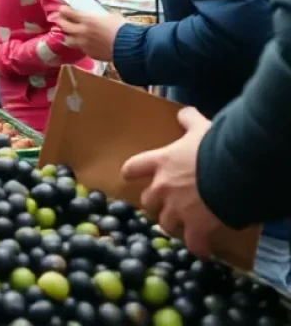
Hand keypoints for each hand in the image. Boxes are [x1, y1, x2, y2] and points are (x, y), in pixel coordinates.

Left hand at [55, 7, 125, 61]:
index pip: (68, 13)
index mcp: (87, 20)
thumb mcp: (110, 16)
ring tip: (67, 33)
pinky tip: (81, 42)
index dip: (63, 10)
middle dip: (60, 21)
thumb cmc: (122, 28)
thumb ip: (99, 15)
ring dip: (66, 35)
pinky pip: (79, 48)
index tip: (62, 9)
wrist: (129, 47)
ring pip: (67, 40)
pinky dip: (78, 44)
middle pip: (63, 26)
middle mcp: (82, 32)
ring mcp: (83, 44)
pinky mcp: (88, 53)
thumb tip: (95, 14)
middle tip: (60, 19)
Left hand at [121, 107, 220, 257]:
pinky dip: (197, 247)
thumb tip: (184, 113)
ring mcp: (178, 210)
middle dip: (155, 203)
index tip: (130, 176)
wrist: (232, 174)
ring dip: (172, 224)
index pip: (132, 168)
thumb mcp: (200, 128)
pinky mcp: (196, 228)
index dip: (131, 173)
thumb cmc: (212, 148)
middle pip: (148, 200)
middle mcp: (163, 187)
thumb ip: (189, 120)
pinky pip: (193, 244)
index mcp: (160, 162)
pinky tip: (202, 250)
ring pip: (165, 224)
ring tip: (181, 227)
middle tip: (165, 203)